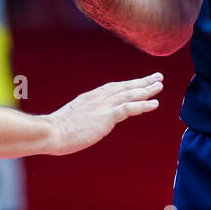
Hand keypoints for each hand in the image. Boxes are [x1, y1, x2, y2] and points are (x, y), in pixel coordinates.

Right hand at [42, 73, 163, 155]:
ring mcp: (103, 106)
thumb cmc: (55, 130)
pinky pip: (129, 108)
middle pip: (125, 87)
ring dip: (146, 90)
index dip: (129, 84)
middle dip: (142, 82)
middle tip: (157, 77)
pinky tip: (155, 103)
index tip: (140, 81)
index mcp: (90, 98)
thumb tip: (84, 123)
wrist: (51, 132)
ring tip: (159, 86)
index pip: (114, 88)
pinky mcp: (105, 116)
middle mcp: (98, 98)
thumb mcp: (70, 119)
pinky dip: (143, 105)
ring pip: (129, 95)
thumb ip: (81, 118)